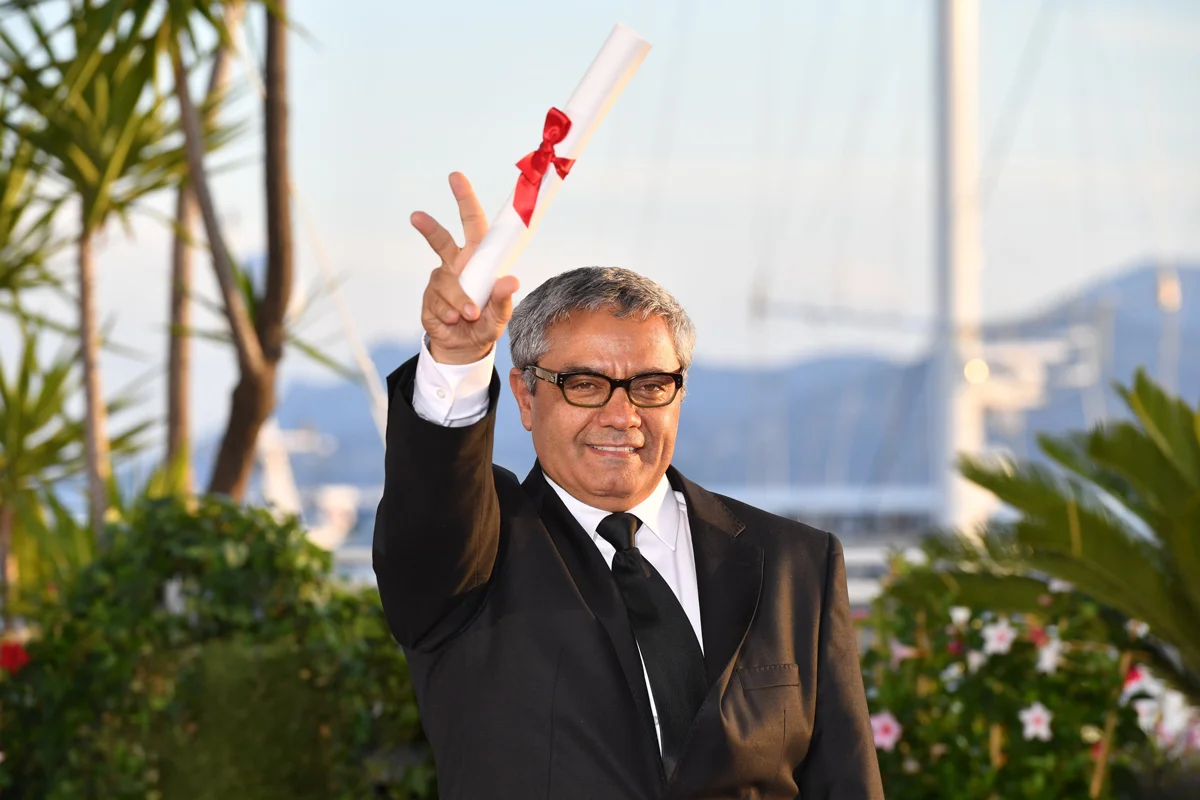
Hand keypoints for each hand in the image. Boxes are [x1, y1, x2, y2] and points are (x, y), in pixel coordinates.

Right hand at [414, 172, 519, 364]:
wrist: (465, 347)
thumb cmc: (486, 322)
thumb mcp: (500, 314)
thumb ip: (504, 299)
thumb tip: (510, 281)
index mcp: (478, 258)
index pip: (473, 224)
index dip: (465, 199)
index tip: (455, 177)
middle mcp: (456, 264)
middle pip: (441, 239)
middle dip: (429, 227)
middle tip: (416, 216)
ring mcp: (440, 280)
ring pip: (444, 284)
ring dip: (458, 302)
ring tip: (468, 316)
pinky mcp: (428, 299)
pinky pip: (436, 304)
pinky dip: (448, 315)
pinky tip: (453, 321)